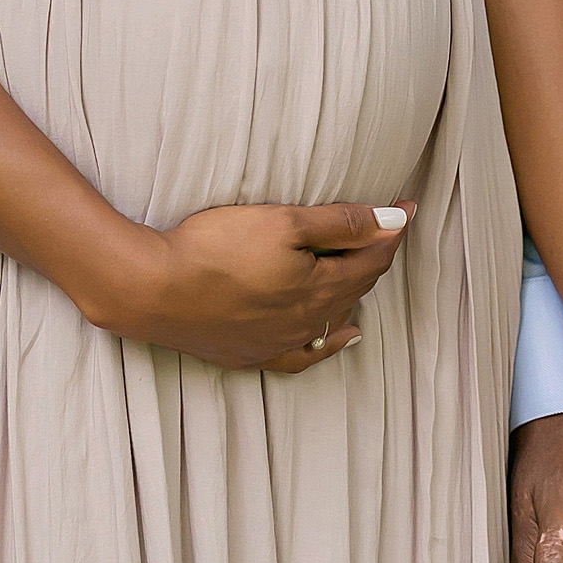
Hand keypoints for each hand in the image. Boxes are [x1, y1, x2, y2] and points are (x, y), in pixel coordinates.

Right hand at [97, 199, 414, 371]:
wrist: (155, 290)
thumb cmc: (215, 247)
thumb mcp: (283, 221)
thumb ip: (340, 223)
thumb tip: (393, 223)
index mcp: (318, 287)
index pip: (370, 257)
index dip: (392, 229)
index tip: (407, 206)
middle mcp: (307, 321)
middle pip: (356, 286)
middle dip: (376, 255)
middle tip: (387, 227)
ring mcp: (280, 342)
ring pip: (335, 317)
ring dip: (355, 291)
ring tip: (367, 267)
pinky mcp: (253, 355)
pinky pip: (306, 355)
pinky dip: (330, 342)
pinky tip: (343, 335)